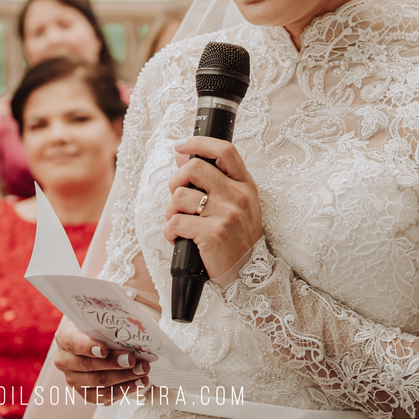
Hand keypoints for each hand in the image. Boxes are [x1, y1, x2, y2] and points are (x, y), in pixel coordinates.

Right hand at [53, 318, 149, 404]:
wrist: (92, 340)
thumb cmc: (97, 327)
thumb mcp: (96, 320)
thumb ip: (107, 325)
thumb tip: (131, 331)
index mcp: (64, 337)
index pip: (73, 343)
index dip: (88, 347)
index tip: (104, 350)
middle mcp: (65, 361)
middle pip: (88, 366)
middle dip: (113, 364)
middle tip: (132, 360)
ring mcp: (74, 380)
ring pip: (98, 383)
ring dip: (123, 378)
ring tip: (142, 371)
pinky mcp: (86, 393)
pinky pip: (104, 396)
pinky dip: (124, 390)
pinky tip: (138, 383)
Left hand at [164, 136, 263, 280]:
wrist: (249, 275)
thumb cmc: (236, 238)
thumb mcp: (234, 205)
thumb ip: (212, 180)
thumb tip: (183, 154)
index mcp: (244, 186)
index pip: (225, 151)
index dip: (199, 143)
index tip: (181, 146)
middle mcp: (237, 197)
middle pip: (194, 168)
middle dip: (176, 181)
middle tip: (178, 198)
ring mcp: (226, 215)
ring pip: (179, 196)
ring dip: (171, 211)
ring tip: (179, 223)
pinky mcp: (212, 234)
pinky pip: (175, 223)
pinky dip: (170, 231)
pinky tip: (178, 238)